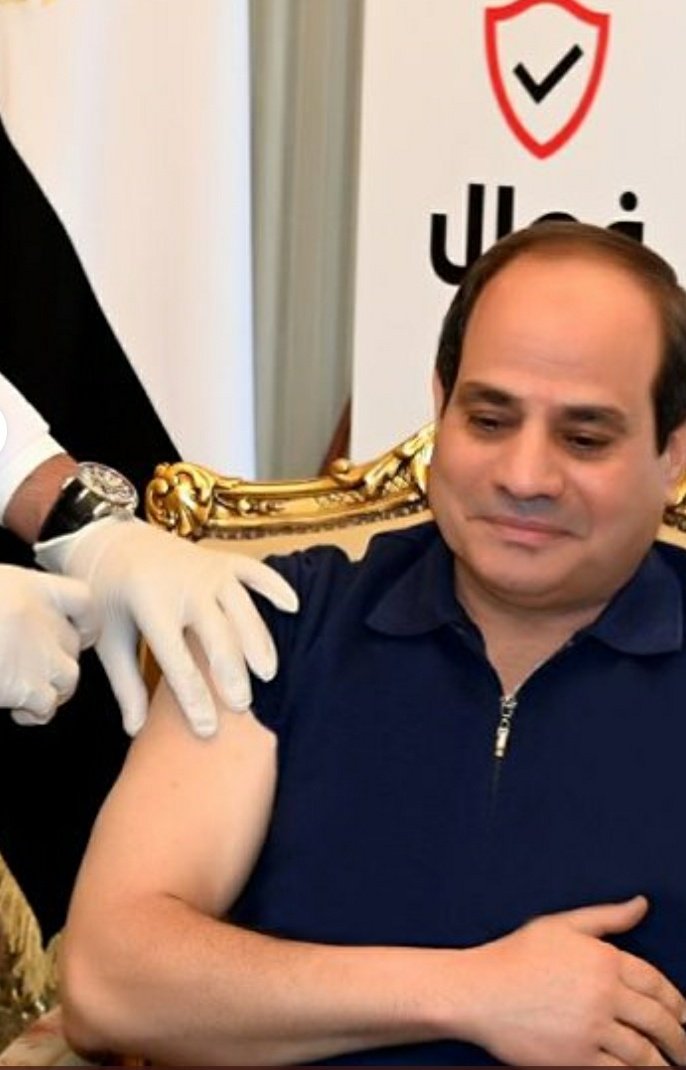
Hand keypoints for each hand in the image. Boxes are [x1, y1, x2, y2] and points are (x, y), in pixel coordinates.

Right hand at [0, 565, 96, 723]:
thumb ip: (9, 600)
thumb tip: (11, 619)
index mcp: (35, 588)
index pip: (82, 601)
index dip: (83, 620)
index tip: (77, 632)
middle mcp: (46, 620)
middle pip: (72, 644)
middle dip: (56, 659)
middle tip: (30, 670)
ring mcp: (42, 655)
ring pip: (69, 679)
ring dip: (53, 689)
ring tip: (26, 693)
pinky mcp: (30, 688)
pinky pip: (47, 708)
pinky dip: (36, 714)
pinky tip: (17, 712)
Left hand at [36, 517, 296, 736]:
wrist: (111, 541)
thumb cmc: (108, 596)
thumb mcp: (109, 640)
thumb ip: (126, 684)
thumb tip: (136, 730)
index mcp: (150, 605)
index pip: (177, 661)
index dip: (194, 697)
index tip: (208, 729)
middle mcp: (183, 586)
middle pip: (217, 635)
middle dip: (231, 672)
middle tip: (243, 706)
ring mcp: (206, 570)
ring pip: (242, 608)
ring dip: (258, 640)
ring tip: (269, 674)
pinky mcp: (221, 560)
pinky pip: (254, 571)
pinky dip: (275, 586)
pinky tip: (293, 607)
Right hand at [464, 896, 685, 1065]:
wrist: (478, 991)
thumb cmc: (516, 955)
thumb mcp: (560, 925)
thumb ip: (606, 917)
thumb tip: (641, 904)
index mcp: (603, 959)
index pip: (657, 984)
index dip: (677, 1002)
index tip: (685, 1015)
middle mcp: (603, 994)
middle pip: (658, 1021)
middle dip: (679, 1039)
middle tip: (685, 1049)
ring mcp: (591, 1028)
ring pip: (643, 1053)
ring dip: (662, 1064)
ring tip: (670, 1068)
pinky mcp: (577, 1058)